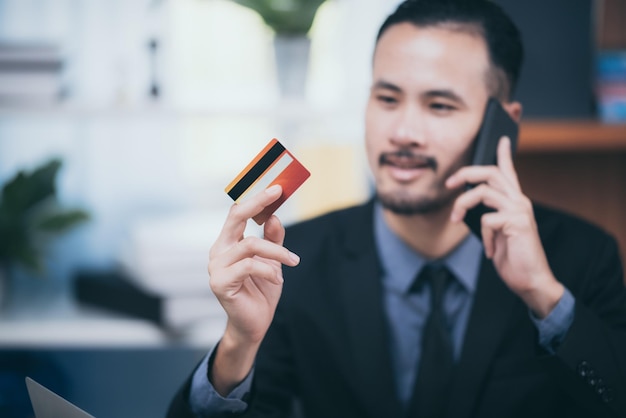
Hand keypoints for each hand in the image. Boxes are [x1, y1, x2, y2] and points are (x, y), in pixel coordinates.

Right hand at [208, 185, 299, 393]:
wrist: (255, 324)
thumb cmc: (262, 291)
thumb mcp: (272, 261)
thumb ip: (273, 239)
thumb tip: (274, 216)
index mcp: (227, 243)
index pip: (237, 213)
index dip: (255, 198)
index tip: (276, 187)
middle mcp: (218, 251)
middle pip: (235, 217)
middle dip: (257, 203)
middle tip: (277, 193)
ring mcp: (216, 267)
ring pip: (250, 244)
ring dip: (276, 251)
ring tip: (292, 261)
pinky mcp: (220, 283)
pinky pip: (249, 266)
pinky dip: (269, 270)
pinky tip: (277, 278)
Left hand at [446, 137, 562, 317]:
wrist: (530, 281)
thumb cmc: (512, 257)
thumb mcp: (496, 232)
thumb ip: (488, 214)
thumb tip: (467, 202)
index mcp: (515, 201)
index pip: (508, 172)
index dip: (504, 153)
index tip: (500, 138)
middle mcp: (520, 201)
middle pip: (490, 173)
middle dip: (465, 174)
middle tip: (449, 183)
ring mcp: (520, 210)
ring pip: (482, 192)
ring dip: (462, 205)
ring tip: (456, 220)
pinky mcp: (518, 222)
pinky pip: (487, 220)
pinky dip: (483, 237)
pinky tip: (489, 250)